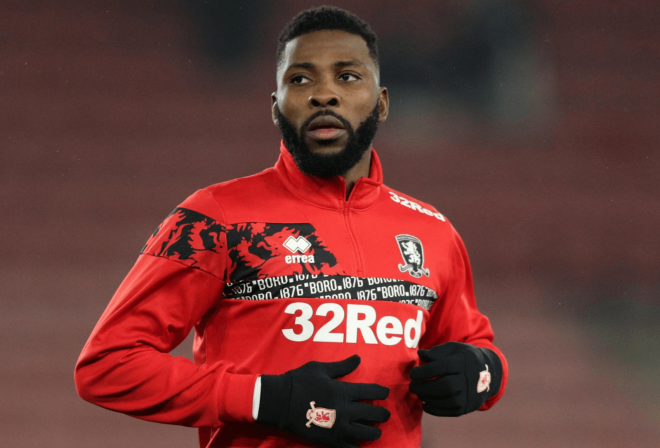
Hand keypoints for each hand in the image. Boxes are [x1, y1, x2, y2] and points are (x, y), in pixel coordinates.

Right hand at [257, 355, 389, 447]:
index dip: (382, 392)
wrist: (279, 402)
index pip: (371, 392)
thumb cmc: (299, 381)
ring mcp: (338, 427)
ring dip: (374, 432)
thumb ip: (341, 366)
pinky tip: (360, 446)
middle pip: (373, 414)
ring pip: (366, 433)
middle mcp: (345, 410)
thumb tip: (358, 358)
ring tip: (376, 431)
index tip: (386, 393)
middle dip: (382, 414)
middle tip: (384, 415)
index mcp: (343, 391)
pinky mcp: (330, 440)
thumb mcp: (320, 369)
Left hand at [409, 342, 501, 416]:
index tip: (413, 373)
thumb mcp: (454, 348)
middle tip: (413, 386)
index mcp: (463, 361)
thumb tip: (420, 354)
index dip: (424, 371)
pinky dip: (436, 410)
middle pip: (445, 386)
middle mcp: (468, 379)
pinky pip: (450, 411)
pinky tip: (426, 404)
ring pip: (447, 400)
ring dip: (428, 398)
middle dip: (424, 387)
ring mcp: (469, 394)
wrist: (489, 372)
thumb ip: (437, 351)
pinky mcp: (467, 407)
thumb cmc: (464, 357)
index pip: (442, 366)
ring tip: (419, 393)